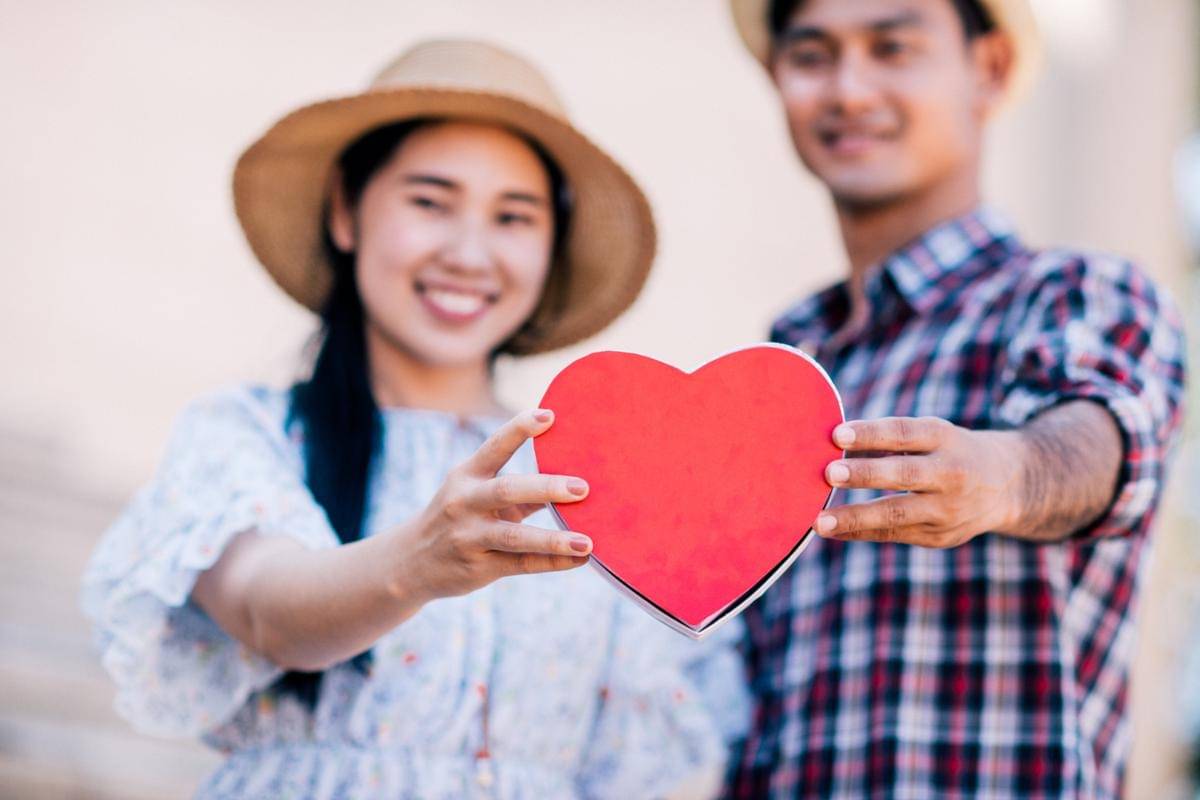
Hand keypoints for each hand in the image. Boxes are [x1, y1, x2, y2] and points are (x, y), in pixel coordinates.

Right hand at [400, 409, 593, 600]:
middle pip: (507, 490)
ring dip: (553, 539)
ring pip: (515, 536)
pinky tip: (579, 559)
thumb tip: (573, 482)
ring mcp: (469, 537)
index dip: (520, 429)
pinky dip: (552, 562)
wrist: (410, 562)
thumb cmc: (460, 517)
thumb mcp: (476, 494)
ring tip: (587, 542)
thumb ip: (519, 489)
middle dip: (546, 488)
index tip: (549, 416)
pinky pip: (520, 564)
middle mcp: (464, 502)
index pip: (495, 446)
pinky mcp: (477, 568)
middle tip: (583, 488)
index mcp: (467, 475)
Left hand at [815, 416, 1024, 548]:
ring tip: (820, 521)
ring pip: (898, 514)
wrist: (1006, 485)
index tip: (837, 434)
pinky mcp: (939, 536)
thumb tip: (831, 448)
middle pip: (905, 474)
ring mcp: (947, 509)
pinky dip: (860, 533)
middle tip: (829, 473)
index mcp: (945, 438)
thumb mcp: (928, 435)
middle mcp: (951, 474)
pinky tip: (832, 531)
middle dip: (866, 474)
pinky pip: (894, 535)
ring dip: (856, 518)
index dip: (872, 433)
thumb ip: (885, 440)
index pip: (905, 433)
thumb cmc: (946, 451)